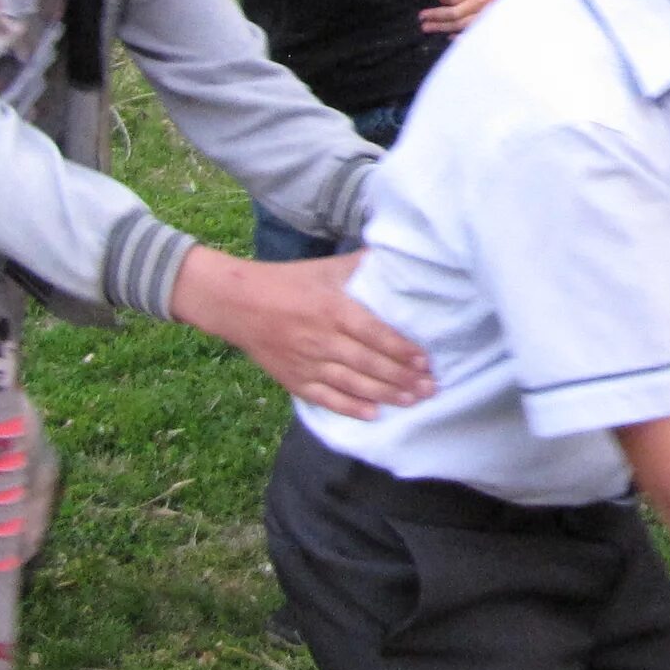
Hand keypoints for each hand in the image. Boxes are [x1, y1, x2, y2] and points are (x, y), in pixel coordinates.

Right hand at [174, 249, 434, 420]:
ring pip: (353, 384)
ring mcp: (308, 363)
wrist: (238, 302)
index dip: (401, 349)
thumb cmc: (291, 281)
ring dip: (385, 394)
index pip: (374, 333)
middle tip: (431, 387)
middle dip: (403, 378)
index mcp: (333, 309)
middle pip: (369, 363)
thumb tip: (400, 254)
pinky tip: (373, 415)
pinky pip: (326, 398)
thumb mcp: (328, 267)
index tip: (425, 360)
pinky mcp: (294, 380)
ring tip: (413, 401)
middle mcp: (322, 339)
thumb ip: (363, 265)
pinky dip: (350, 408)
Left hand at [421, 0, 488, 35]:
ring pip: (460, 25)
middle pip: (455, 14)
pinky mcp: (483, 24)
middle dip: (436, 16)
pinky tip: (446, 37)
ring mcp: (483, 14)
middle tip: (421, 18)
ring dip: (441, 28)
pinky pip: (469, 34)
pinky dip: (457, 37)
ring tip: (426, 28)